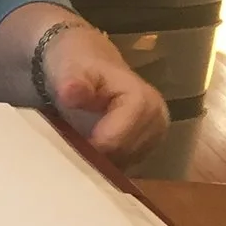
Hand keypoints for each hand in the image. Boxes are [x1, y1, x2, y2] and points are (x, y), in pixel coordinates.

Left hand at [42, 24, 169, 166]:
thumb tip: (71, 94)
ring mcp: (155, 135)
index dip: (90, 147)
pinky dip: (105, 162)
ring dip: (100, 161)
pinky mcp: (148, 147)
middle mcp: (158, 120)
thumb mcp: (69, 67)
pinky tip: (87, 153)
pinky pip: (126, 165)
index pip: (117, 142)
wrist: (85, 60)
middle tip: (68, 146)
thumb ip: (73, 82)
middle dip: (95, 156)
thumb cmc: (76, 63)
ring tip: (76, 146)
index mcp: (144, 101)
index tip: (67, 141)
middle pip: (122, 156)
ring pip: (124, 164)